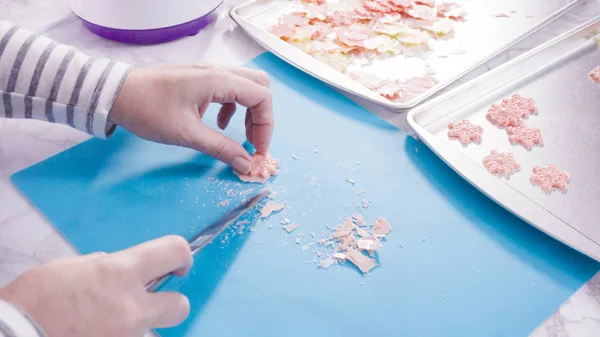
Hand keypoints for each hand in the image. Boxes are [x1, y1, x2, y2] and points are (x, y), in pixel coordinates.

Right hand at [0, 236, 192, 336]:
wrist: (16, 336)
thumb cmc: (34, 299)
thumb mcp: (69, 267)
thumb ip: (101, 265)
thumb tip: (113, 265)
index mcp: (120, 272)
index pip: (174, 252)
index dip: (182, 255)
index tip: (178, 263)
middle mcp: (132, 306)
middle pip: (181, 306)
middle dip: (171, 302)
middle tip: (151, 301)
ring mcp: (127, 335)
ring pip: (150, 330)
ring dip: (135, 324)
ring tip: (104, 321)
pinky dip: (117, 336)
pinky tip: (95, 331)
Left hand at [108, 64, 273, 173]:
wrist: (114, 93)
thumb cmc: (147, 110)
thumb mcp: (186, 134)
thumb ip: (220, 148)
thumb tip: (245, 164)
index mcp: (217, 80)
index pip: (261, 97)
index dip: (266, 126)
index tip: (258, 150)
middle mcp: (216, 71)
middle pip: (259, 86)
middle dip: (262, 116)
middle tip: (253, 141)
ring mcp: (207, 72)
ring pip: (244, 86)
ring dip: (248, 111)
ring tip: (240, 136)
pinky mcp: (197, 78)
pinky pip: (228, 88)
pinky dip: (232, 107)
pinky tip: (219, 124)